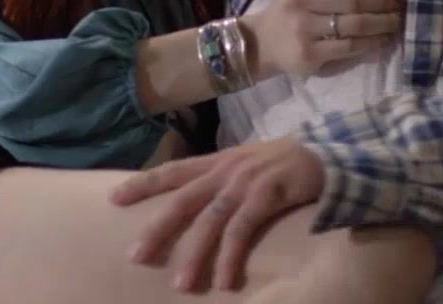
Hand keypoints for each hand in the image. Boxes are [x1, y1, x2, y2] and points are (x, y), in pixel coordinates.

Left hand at [110, 136, 324, 292]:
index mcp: (217, 161)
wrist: (329, 156)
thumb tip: (196, 206)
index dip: (143, 184)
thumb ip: (222, 181)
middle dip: (157, 228)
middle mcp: (226, 168)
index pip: (172, 171)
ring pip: (210, 220)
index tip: (113, 198)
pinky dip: (231, 257)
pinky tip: (225, 281)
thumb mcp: (247, 166)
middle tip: (134, 255)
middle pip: (182, 200)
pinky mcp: (268, 193)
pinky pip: (243, 230)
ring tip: (182, 285)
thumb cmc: (285, 167)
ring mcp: (246, 180)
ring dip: (195, 255)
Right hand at [240, 0, 405, 79]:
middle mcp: (299, 0)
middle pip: (355, 0)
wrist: (263, 43)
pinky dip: (371, 42)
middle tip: (403, 6)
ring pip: (355, 24)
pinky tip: (383, 39)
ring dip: (383, 23)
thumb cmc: (295, 11)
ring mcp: (303, 28)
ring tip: (397, 22)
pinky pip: (350, 46)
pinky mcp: (309, 54)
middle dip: (385, 4)